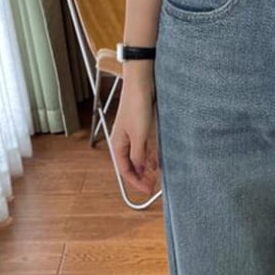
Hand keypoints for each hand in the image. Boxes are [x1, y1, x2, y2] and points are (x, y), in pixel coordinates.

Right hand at [110, 67, 159, 196]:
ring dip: (146, 168)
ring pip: (138, 157)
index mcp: (118, 144)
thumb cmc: (137, 107)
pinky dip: (149, 156)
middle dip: (141, 177)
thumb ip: (138, 155)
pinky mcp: (141, 128)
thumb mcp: (139, 135)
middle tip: (153, 187)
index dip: (136, 182)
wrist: (142, 84)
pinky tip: (156, 162)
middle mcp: (123, 141)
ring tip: (156, 177)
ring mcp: (132, 135)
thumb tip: (139, 170)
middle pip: (131, 165)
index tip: (149, 190)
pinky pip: (144, 148)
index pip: (125, 170)